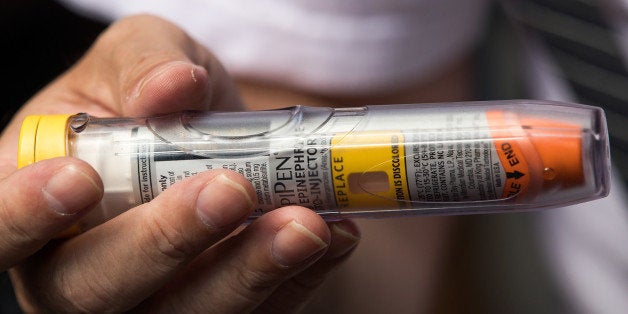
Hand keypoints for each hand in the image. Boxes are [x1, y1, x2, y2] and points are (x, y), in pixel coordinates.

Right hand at [0, 15, 359, 311]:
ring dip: (248, 274)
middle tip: (230, 191)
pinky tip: (332, 235)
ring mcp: (148, 304)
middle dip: (167, 242)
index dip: (24, 215)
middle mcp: (78, 270)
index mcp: (34, 202)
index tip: (80, 178)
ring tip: (306, 224)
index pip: (1, 227)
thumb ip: (142, 62)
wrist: (217, 144)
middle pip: (96, 290)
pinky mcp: (212, 312)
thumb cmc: (158, 103)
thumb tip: (171, 88)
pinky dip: (295, 280)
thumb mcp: (138, 57)